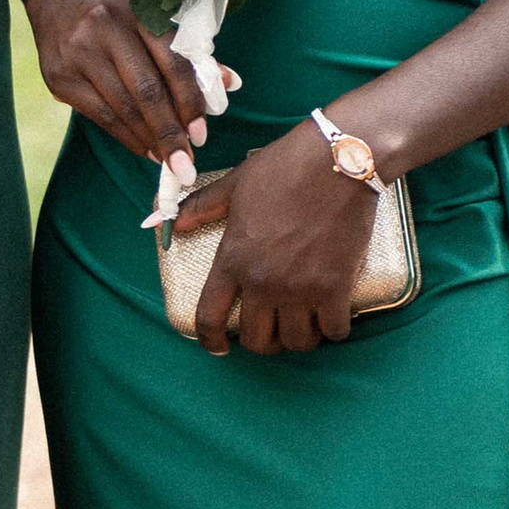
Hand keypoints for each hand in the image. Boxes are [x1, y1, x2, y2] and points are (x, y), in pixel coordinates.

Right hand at [21, 0, 214, 183]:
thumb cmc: (118, 5)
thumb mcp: (152, 12)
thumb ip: (188, 46)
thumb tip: (226, 82)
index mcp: (138, 10)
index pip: (172, 61)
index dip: (189, 101)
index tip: (202, 133)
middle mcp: (105, 29)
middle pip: (145, 91)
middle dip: (170, 133)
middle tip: (187, 165)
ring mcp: (78, 54)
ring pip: (121, 109)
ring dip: (149, 141)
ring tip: (169, 160)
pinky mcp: (58, 76)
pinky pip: (99, 116)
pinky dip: (125, 136)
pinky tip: (143, 148)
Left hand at [185, 123, 380, 357]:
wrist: (339, 160)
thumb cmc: (284, 168)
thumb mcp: (235, 185)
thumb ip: (201, 207)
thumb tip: (168, 222)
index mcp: (233, 260)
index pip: (209, 317)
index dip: (210, 340)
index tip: (218, 347)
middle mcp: (263, 282)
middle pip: (256, 340)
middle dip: (260, 342)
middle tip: (269, 331)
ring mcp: (301, 288)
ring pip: (296, 342)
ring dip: (297, 339)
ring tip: (301, 326)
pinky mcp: (336, 287)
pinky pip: (333, 330)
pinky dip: (333, 330)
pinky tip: (331, 319)